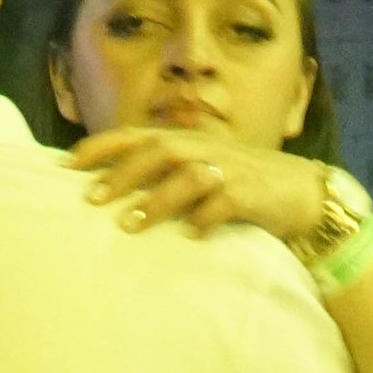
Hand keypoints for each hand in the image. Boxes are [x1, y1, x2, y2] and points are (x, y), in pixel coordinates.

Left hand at [70, 125, 330, 248]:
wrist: (306, 196)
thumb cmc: (244, 187)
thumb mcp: (201, 175)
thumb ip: (164, 179)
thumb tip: (113, 195)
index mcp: (187, 143)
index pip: (137, 136)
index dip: (101, 147)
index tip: (67, 165)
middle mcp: (205, 150)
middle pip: (157, 151)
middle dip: (122, 174)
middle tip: (92, 200)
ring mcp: (231, 169)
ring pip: (188, 174)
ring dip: (157, 199)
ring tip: (130, 225)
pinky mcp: (254, 193)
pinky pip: (226, 201)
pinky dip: (206, 218)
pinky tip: (191, 236)